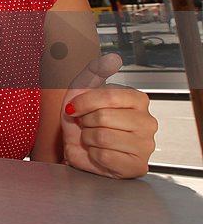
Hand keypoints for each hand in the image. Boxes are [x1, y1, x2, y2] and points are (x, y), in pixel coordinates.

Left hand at [61, 53, 156, 178]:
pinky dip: (93, 155)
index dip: (85, 103)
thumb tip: (114, 57)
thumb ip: (96, 70)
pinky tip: (99, 153)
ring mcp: (145, 145)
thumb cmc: (82, 118)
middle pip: (103, 117)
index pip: (109, 96)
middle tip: (87, 126)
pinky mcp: (137, 166)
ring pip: (103, 137)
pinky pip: (104, 156)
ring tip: (92, 139)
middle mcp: (147, 122)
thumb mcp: (83, 89)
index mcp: (138, 100)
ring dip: (88, 139)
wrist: (77, 147)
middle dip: (85, 122)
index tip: (75, 108)